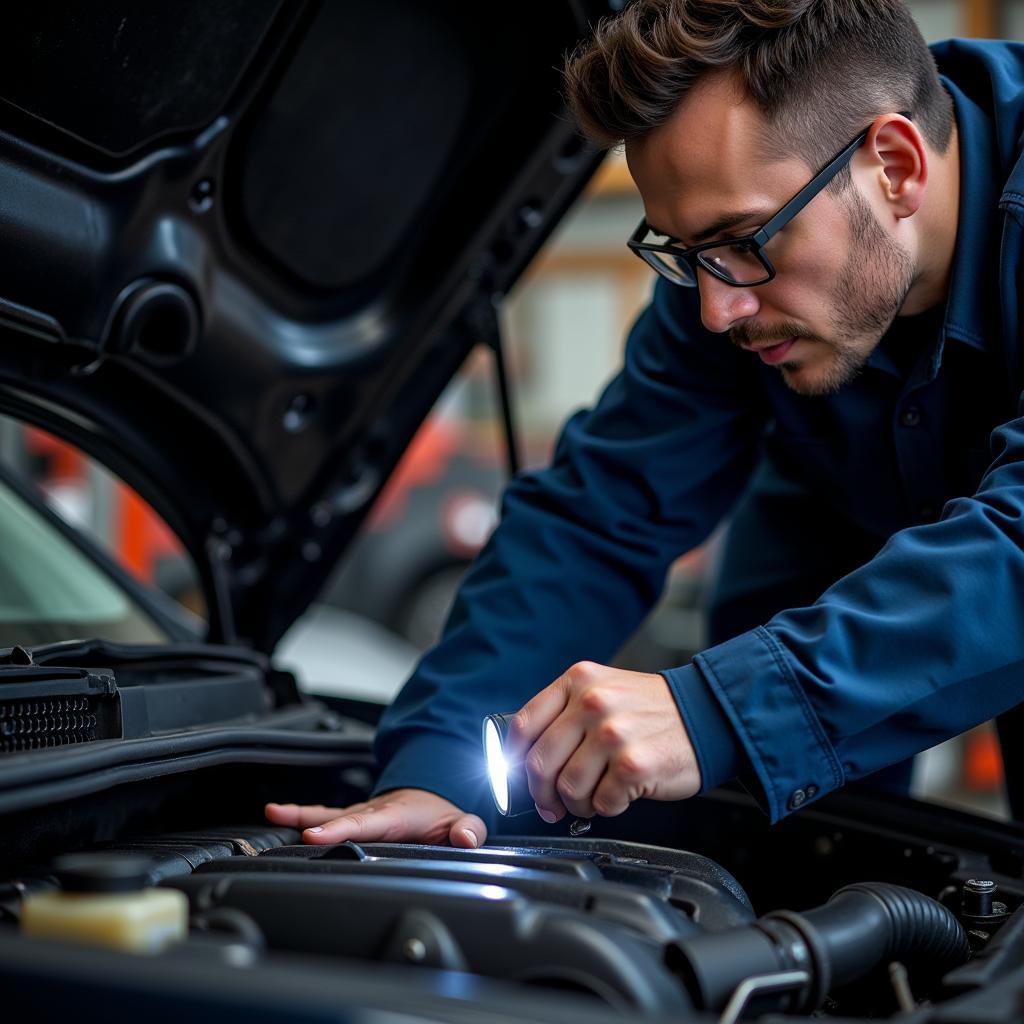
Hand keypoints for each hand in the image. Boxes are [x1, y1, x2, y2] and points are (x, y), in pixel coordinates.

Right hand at [265, 787, 486, 846]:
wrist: (430, 794)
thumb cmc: (440, 813)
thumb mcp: (462, 820)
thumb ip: (469, 829)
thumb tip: (468, 838)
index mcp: (396, 814)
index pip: (368, 823)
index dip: (342, 830)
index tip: (317, 836)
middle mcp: (373, 811)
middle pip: (343, 820)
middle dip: (322, 828)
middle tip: (300, 836)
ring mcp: (359, 814)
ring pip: (328, 813)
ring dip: (301, 814)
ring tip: (274, 812)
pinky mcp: (351, 818)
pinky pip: (323, 815)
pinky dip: (299, 814)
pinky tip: (275, 813)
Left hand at [509, 661, 700, 821]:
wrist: (707, 716)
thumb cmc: (653, 710)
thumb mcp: (604, 690)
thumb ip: (566, 714)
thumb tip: (527, 760)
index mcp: (578, 681)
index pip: (523, 725)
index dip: (513, 760)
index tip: (516, 778)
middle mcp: (592, 703)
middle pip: (539, 763)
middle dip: (542, 794)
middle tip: (551, 805)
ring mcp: (613, 733)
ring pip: (568, 788)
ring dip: (577, 804)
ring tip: (594, 798)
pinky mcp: (634, 765)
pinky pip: (601, 803)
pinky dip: (607, 808)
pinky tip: (620, 795)